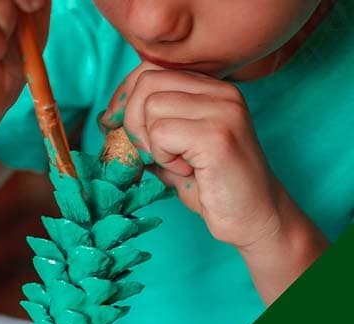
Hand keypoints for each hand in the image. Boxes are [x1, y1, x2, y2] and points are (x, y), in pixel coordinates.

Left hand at [100, 62, 294, 249]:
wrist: (253, 218)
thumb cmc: (210, 186)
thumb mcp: (171, 149)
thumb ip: (147, 127)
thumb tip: (107, 116)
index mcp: (211, 88)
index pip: (150, 69)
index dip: (123, 97)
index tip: (113, 124)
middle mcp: (222, 92)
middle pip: (146, 82)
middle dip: (132, 121)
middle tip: (148, 152)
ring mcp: (223, 110)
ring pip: (151, 108)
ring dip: (152, 144)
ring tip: (178, 163)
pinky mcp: (218, 136)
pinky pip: (162, 134)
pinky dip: (164, 158)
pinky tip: (187, 170)